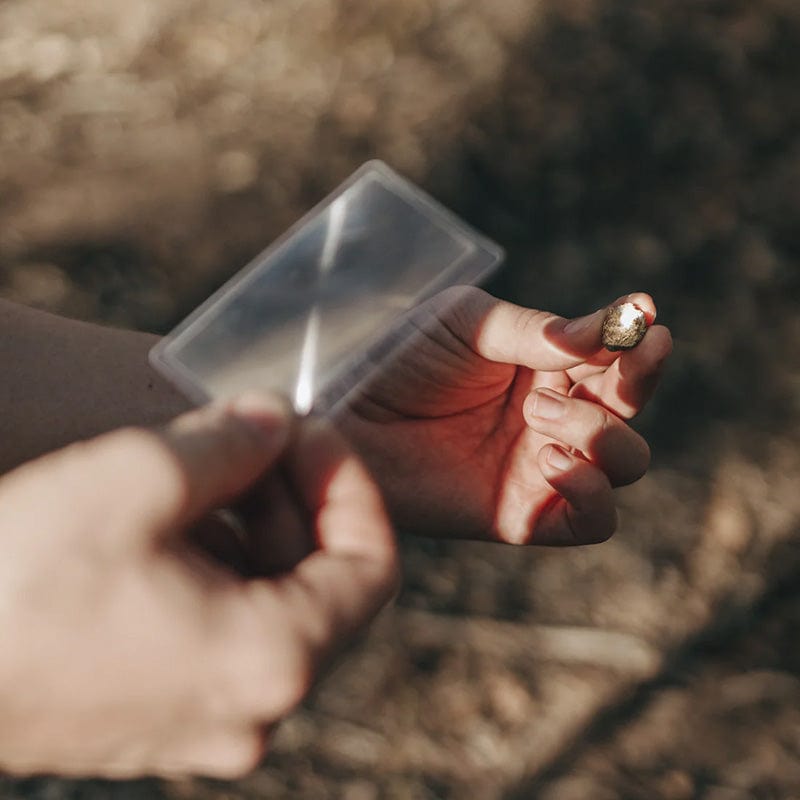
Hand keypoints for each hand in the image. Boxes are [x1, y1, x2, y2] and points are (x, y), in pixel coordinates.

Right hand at [0, 396, 396, 778]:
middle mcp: (252, 711)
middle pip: (325, 584)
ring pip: (275, 605)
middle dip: (297, 497)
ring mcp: (207, 722)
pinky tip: (176, 519)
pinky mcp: (164, 714)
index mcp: (270, 661)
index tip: (310, 433)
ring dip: (256, 527)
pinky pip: (227, 631)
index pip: (374, 566)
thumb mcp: (136, 476)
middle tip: (257, 435)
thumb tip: (275, 420)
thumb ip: (233, 440)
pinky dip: (221, 569)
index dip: (351, 485)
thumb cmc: (10, 580)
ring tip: (210, 467)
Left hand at [336, 287, 672, 545]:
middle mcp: (552, 416)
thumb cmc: (396, 357)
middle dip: (632, 384)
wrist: (343, 417)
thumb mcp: (468, 324)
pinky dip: (593, 491)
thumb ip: (538, 331)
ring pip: (625, 463)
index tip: (647, 319)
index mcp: (545, 365)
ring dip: (603, 434)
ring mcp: (541, 468)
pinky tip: (550, 460)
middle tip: (595, 367)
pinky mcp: (522, 517)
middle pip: (631, 409)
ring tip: (538, 411)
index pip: (615, 358)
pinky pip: (593, 521)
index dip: (638, 342)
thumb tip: (613, 328)